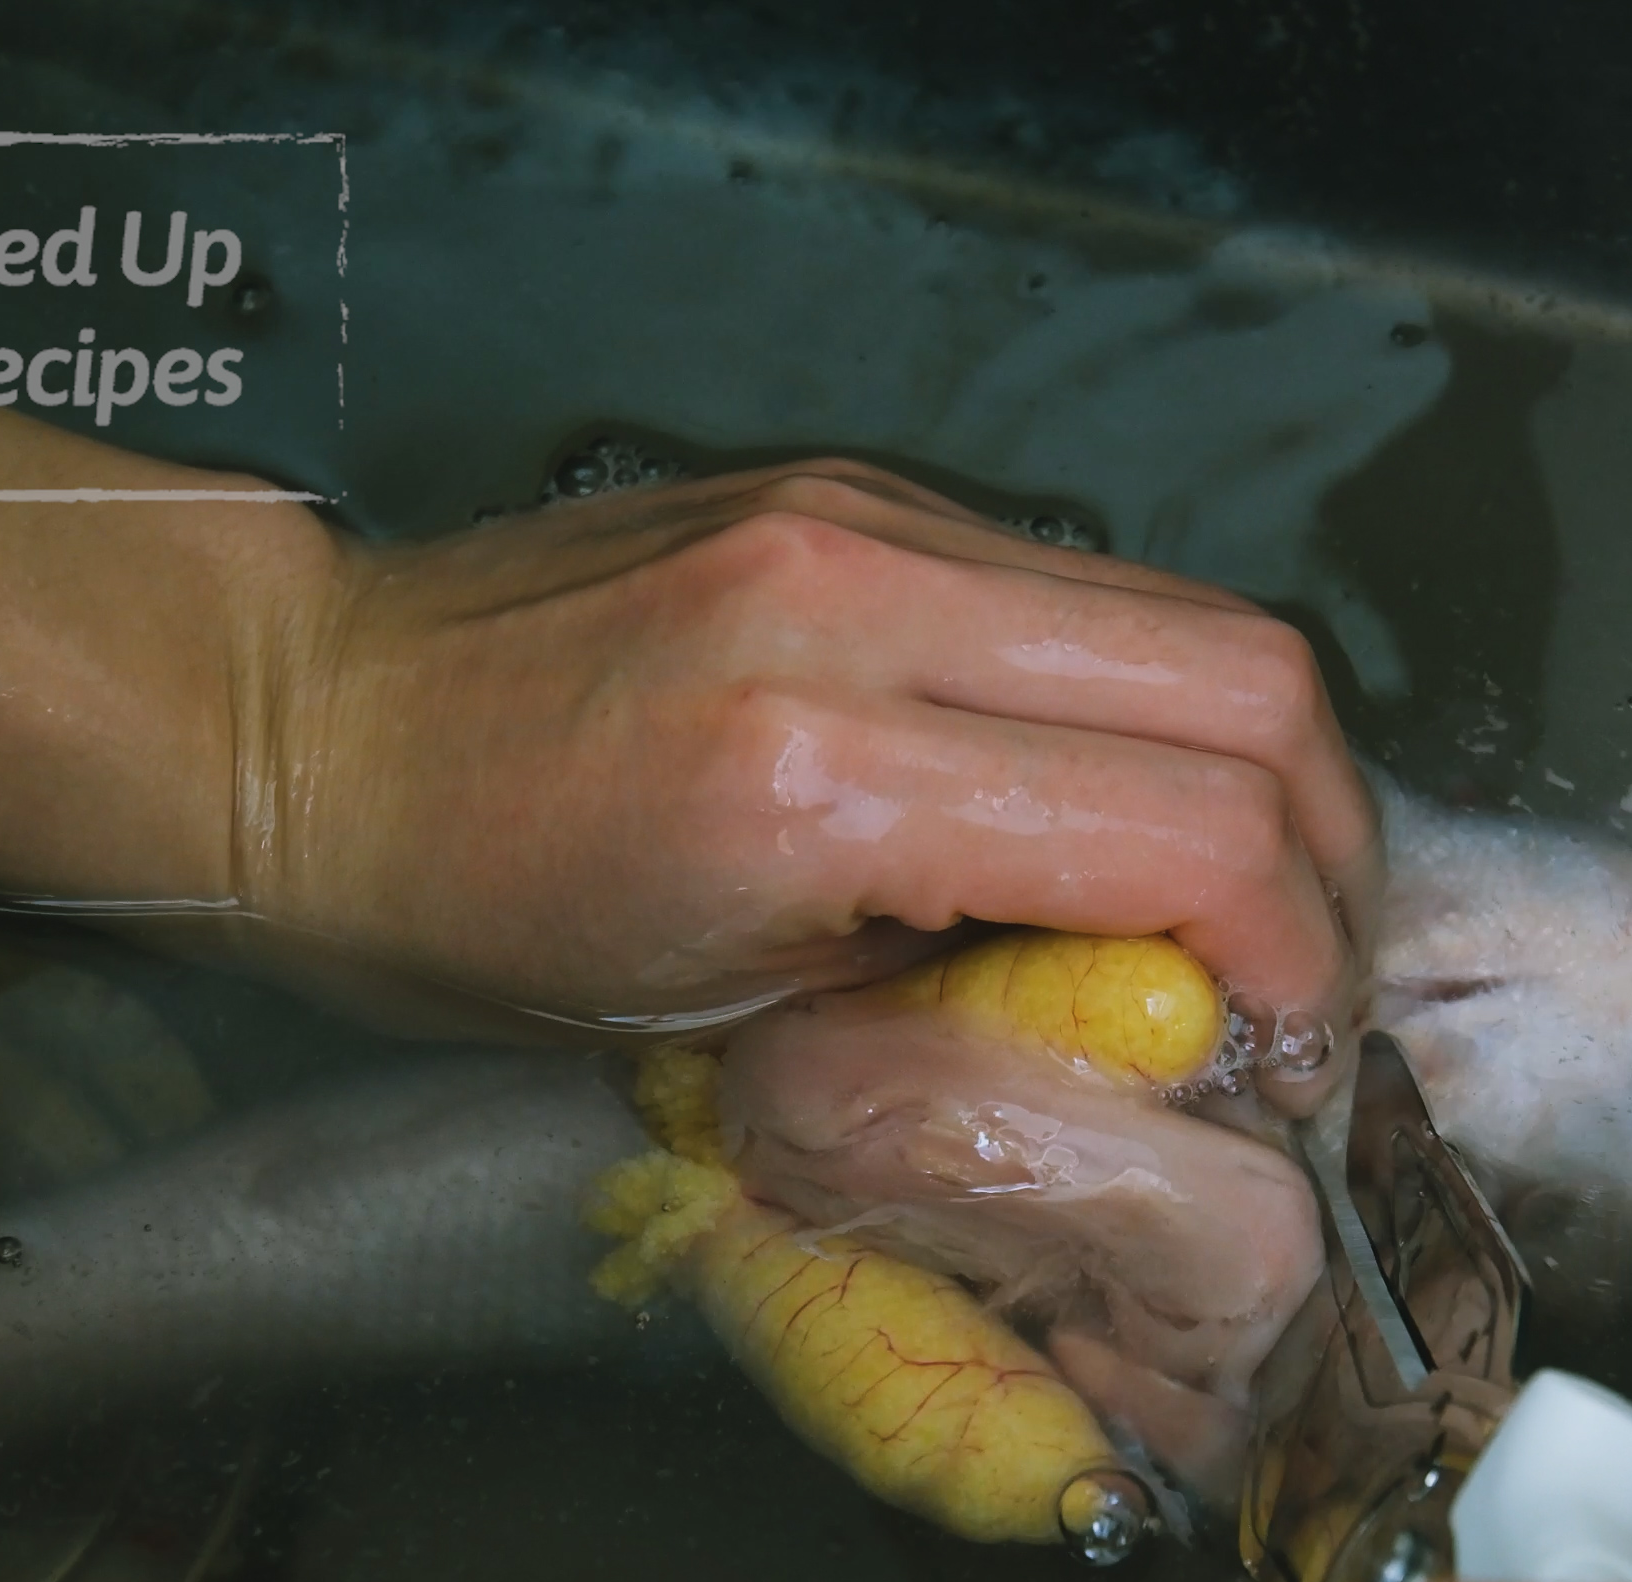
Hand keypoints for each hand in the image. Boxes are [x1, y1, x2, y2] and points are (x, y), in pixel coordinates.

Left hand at [231, 460, 1377, 1098]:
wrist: (305, 729)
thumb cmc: (471, 924)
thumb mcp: (727, 1027)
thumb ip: (966, 996)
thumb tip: (1168, 1005)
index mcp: (815, 775)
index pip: (1192, 829)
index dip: (1296, 953)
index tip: (1288, 1046)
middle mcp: (859, 605)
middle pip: (1253, 687)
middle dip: (1327, 844)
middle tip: (1305, 962)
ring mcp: (862, 517)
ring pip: (1194, 614)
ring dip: (1257, 763)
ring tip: (1235, 886)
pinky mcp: (854, 486)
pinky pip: (1081, 584)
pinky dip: (1145, 698)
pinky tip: (1107, 791)